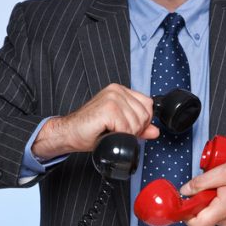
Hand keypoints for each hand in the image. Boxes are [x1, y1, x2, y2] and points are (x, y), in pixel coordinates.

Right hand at [31, 84, 159, 157]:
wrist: (69, 133)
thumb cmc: (91, 130)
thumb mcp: (120, 127)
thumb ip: (139, 127)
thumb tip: (155, 131)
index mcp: (120, 91)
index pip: (148, 105)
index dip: (142, 121)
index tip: (127, 127)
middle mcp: (117, 90)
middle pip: (144, 115)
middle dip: (134, 129)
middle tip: (116, 131)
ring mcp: (112, 97)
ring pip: (136, 122)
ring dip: (125, 133)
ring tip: (111, 131)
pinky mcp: (108, 108)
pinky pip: (126, 128)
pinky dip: (119, 135)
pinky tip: (107, 132)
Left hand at [179, 158, 225, 225]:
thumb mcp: (225, 171)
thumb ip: (202, 181)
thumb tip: (185, 190)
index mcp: (223, 210)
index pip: (197, 225)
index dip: (186, 215)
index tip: (184, 202)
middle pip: (200, 219)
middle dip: (198, 203)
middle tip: (206, 188)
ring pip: (209, 214)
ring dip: (208, 201)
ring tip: (219, 187)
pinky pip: (217, 213)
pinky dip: (216, 202)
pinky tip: (224, 191)